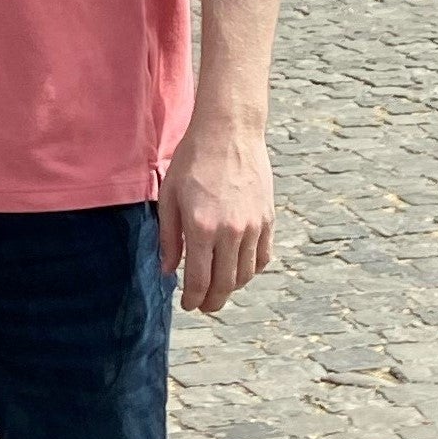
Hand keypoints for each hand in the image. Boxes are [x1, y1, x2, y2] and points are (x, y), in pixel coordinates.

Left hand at [160, 121, 273, 316]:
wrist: (229, 131)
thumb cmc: (192, 160)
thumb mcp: (169, 197)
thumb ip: (169, 238)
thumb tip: (169, 271)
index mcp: (201, 227)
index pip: (199, 280)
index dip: (193, 299)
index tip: (187, 305)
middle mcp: (231, 232)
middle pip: (225, 284)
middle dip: (213, 301)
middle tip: (204, 306)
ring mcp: (253, 226)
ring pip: (245, 274)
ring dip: (232, 288)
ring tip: (219, 290)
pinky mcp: (268, 218)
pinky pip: (263, 257)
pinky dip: (251, 270)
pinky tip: (238, 270)